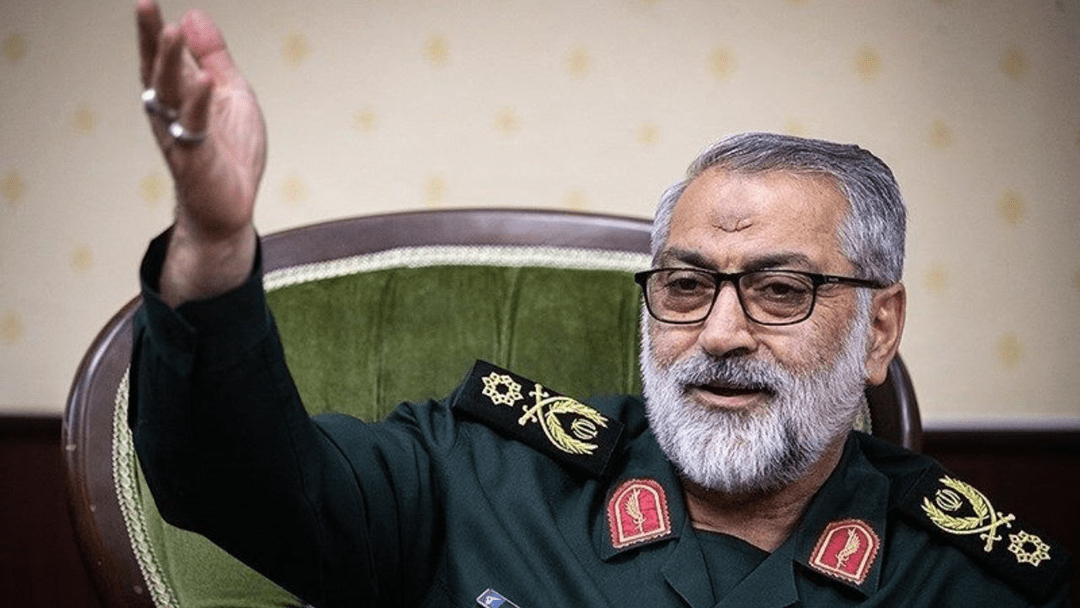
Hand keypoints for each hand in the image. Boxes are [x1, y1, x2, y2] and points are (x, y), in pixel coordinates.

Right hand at [137, 0, 265, 304]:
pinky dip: (198, 103)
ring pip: (170, 95)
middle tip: (146, 7)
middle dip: (152, 40)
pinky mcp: (195, 158)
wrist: (231, 205)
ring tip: (172, 32)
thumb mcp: (230, 93)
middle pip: (158, 71)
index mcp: (177, 94)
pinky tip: (203, 81)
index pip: (160, 56)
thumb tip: (192, 15)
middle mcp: (171, 112)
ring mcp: (180, 135)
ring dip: (170, 64)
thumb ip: (214, 57)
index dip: (151, 30)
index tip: (145, 2)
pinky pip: (195, 127)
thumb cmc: (229, 150)